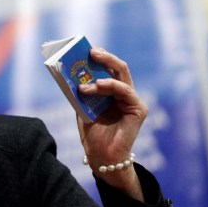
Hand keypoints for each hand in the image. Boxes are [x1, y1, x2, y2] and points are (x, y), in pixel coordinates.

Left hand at [77, 47, 147, 198]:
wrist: (101, 157)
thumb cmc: (93, 134)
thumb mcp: (82, 109)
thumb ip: (80, 92)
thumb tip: (69, 74)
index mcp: (111, 92)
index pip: (107, 69)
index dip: (98, 58)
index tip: (85, 49)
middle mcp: (124, 93)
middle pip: (118, 68)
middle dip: (105, 57)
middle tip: (91, 51)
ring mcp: (132, 100)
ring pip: (121, 77)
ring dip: (100, 78)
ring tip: (84, 84)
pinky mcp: (138, 109)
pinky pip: (126, 91)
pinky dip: (111, 86)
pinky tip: (98, 85)